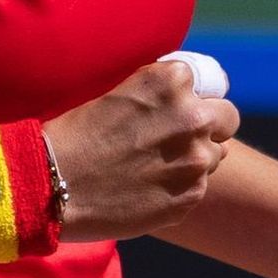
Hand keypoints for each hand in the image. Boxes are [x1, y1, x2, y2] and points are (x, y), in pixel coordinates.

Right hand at [44, 63, 240, 241]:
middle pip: (227, 118)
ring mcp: (195, 159)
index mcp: (171, 81)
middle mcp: (191, 116)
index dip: (192, 99)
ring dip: (195, 159)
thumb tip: (189, 98)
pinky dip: (181, 188)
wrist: (50, 184)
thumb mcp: (119, 93)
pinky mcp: (190, 196)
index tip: (174, 112)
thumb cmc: (75, 135)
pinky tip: (149, 189)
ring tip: (157, 167)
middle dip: (208, 126)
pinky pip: (199, 187)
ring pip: (217, 155)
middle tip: (179, 139)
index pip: (209, 86)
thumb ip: (160, 94)